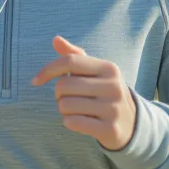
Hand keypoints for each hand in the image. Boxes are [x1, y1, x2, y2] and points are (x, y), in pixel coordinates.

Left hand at [32, 35, 136, 150]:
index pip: (69, 61)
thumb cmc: (105, 93)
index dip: (48, 70)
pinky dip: (69, 122)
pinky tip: (80, 122)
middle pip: (63, 85)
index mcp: (109, 68)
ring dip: (64, 110)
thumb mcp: (96, 72)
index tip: (35, 81)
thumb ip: (75, 56)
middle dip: (58, 94)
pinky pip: (73, 123)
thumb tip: (55, 39)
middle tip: (70, 99)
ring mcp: (113, 108)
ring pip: (65, 105)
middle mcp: (113, 86)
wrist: (133, 124)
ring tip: (77, 111)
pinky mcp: (110, 129)